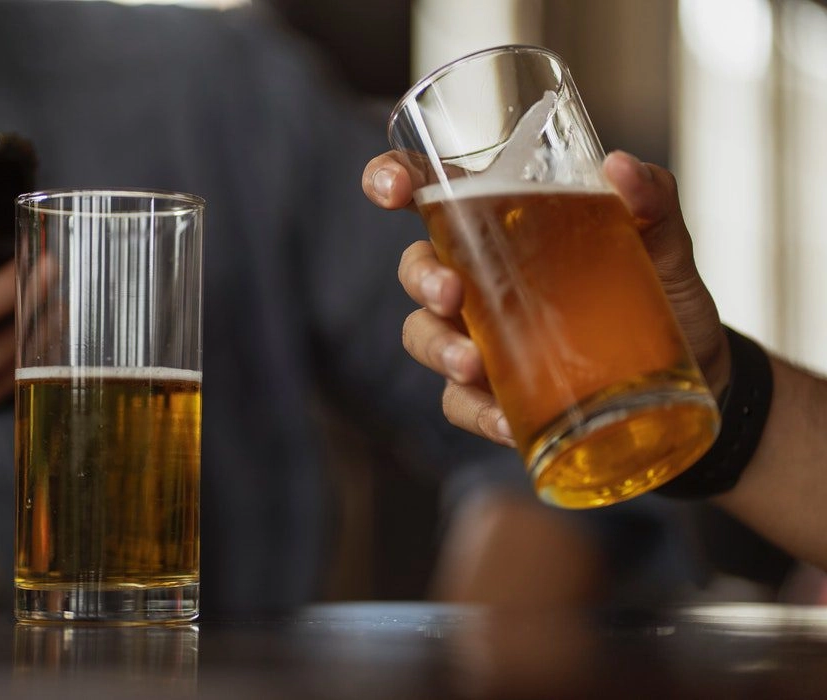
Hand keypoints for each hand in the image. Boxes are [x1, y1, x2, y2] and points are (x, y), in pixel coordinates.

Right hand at [362, 150, 730, 444]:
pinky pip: (462, 404)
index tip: (389, 189)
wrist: (697, 374)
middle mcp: (481, 279)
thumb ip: (651, 200)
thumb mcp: (665, 245)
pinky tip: (507, 421)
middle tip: (450, 294)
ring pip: (424, 336)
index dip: (396, 180)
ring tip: (470, 366)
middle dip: (421, 279)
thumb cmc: (662, 295)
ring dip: (437, 348)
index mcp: (505, 226)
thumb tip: (619, 168)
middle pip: (418, 268)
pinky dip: (478, 413)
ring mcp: (482, 339)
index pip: (436, 194)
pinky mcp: (496, 394)